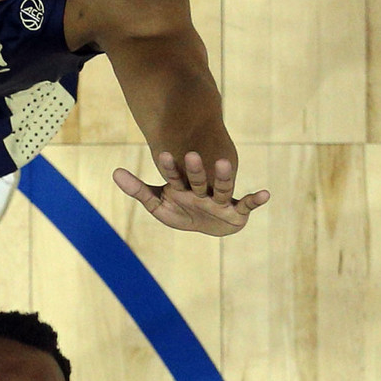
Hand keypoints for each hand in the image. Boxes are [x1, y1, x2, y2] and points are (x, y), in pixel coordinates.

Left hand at [112, 151, 268, 236]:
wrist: (206, 226)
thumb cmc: (180, 211)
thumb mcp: (157, 204)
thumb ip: (138, 189)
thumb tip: (115, 172)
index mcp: (182, 188)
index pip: (175, 176)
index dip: (170, 167)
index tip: (163, 154)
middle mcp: (202, 191)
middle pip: (198, 180)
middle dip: (195, 170)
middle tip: (193, 154)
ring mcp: (220, 201)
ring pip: (223, 188)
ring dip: (224, 177)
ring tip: (226, 162)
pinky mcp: (236, 212)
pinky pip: (247, 205)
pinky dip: (256, 200)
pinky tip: (266, 194)